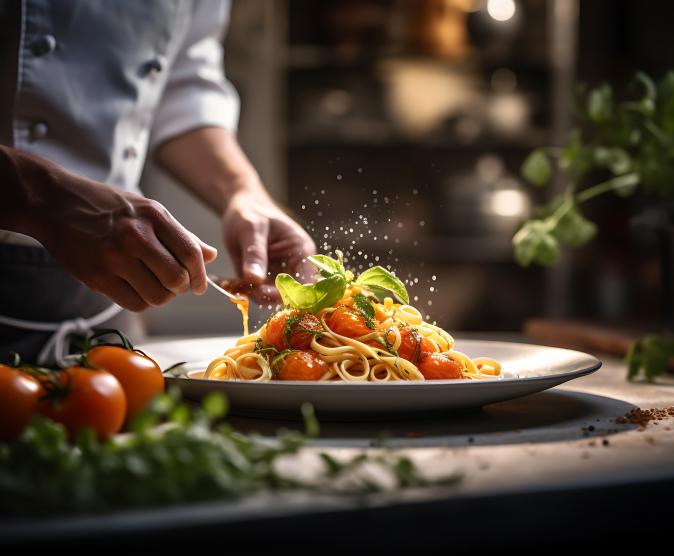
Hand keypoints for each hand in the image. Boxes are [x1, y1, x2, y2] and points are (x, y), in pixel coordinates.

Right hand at [1, 147, 216, 311]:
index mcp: (154, 215)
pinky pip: (135, 303)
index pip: (190, 253)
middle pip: (176, 278)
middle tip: (175, 285)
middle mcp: (136, 236)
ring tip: (154, 285)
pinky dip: (142, 301)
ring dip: (162, 296)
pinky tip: (136, 288)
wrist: (55, 203)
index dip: (200, 274)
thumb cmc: (106, 207)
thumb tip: (211, 255)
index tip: (199, 284)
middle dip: (182, 287)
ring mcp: (115, 258)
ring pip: (158, 296)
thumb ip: (180, 235)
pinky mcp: (97, 277)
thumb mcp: (148, 210)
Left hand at [222, 190, 315, 303]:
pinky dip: (243, 292)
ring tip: (233, 282)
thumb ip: (255, 254)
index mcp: (302, 252)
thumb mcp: (252, 229)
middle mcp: (295, 267)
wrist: (240, 210)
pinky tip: (230, 282)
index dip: (288, 293)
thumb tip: (255, 280)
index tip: (262, 292)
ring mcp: (280, 275)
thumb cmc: (251, 212)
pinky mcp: (265, 280)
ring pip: (271, 299)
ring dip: (251, 295)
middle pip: (289, 295)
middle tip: (244, 287)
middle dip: (266, 296)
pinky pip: (257, 294)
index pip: (304, 283)